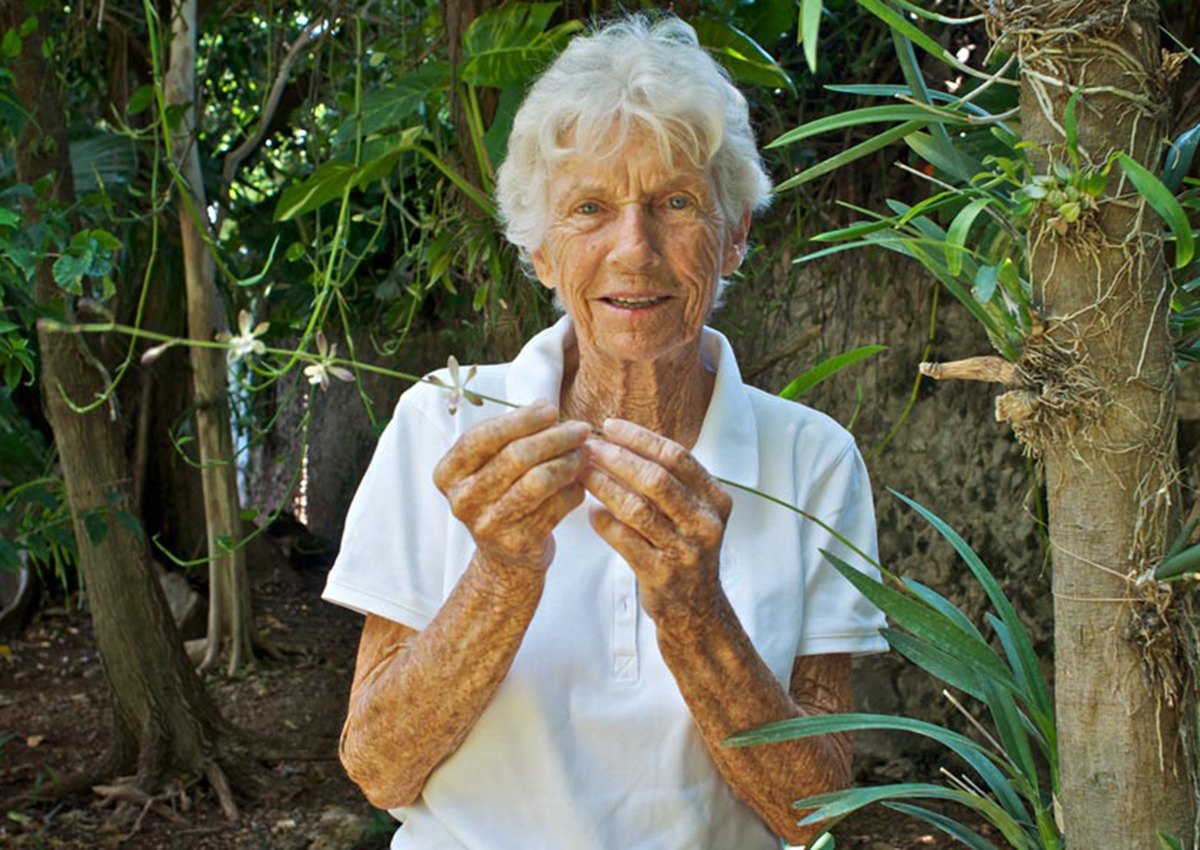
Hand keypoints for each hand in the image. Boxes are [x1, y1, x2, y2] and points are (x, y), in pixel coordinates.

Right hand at [433, 401, 589, 572]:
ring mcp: (488, 524)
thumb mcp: (492, 465)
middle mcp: (463, 500)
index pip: (482, 437)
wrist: (504, 557)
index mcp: (448, 474)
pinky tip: (580, 482)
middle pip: (515, 456)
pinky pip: (555, 506)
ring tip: (584, 453)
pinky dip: (574, 490)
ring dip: (568, 462)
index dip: (520, 419)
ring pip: (539, 481)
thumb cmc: (501, 497)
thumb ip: (511, 435)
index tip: (550, 409)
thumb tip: (543, 406)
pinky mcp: (518, 542)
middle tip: (579, 430)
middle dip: (554, 438)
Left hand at [581, 418, 732, 624]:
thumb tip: (622, 439)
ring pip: (638, 509)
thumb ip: (670, 481)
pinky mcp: (663, 576)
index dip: (641, 438)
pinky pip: (626, 542)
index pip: (677, 457)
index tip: (609, 426)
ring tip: (582, 475)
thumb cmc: (685, 551)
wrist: (696, 611)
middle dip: (617, 459)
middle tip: (588, 448)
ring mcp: (686, 552)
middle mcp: (706, 524)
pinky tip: (590, 512)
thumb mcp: (692, 513)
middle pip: (656, 480)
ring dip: (605, 487)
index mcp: (715, 500)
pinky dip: (605, 524)